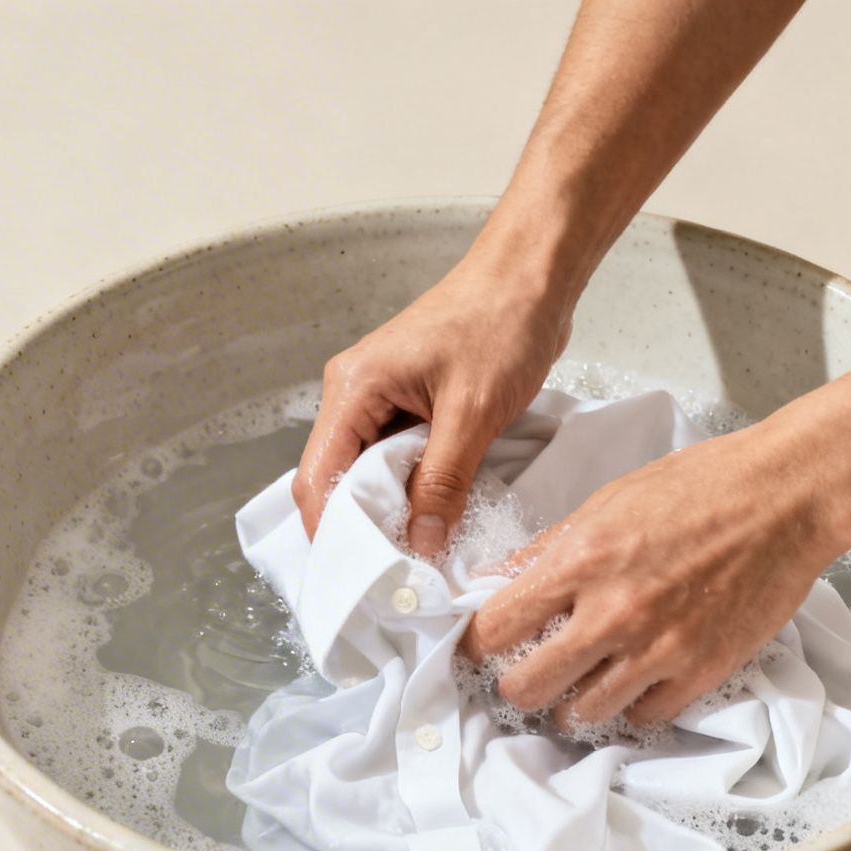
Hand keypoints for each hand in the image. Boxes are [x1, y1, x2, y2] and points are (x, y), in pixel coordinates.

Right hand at [297, 259, 573, 554]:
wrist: (532, 276)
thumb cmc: (501, 324)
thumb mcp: (473, 414)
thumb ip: (442, 482)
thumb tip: (421, 543)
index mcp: (352, 389)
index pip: (317, 476)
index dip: (331, 530)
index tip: (359, 574)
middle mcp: (352, 394)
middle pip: (335, 477)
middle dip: (361, 526)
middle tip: (392, 573)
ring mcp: (378, 398)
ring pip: (367, 470)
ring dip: (390, 508)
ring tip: (415, 551)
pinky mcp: (406, 402)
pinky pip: (395, 456)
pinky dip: (410, 486)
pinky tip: (433, 513)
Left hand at [461, 423, 848, 727]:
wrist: (787, 496)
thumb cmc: (697, 487)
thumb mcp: (605, 502)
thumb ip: (547, 549)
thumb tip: (496, 580)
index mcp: (579, 561)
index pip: (495, 627)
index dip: (477, 644)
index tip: (480, 648)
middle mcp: (612, 612)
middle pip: (528, 685)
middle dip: (516, 685)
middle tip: (524, 676)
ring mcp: (659, 647)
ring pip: (583, 713)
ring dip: (570, 706)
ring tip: (573, 690)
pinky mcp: (703, 669)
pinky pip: (645, 715)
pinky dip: (630, 707)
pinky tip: (628, 687)